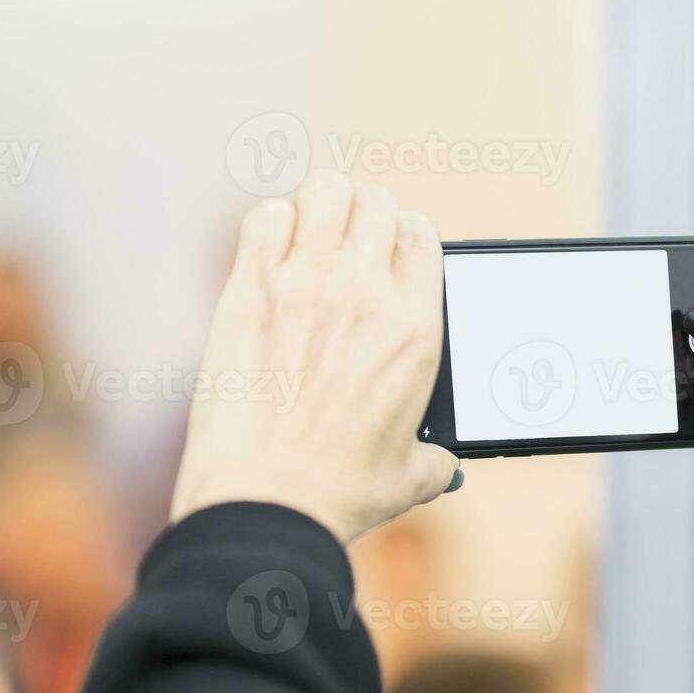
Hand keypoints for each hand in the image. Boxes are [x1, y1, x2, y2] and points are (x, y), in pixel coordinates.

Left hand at [170, 171, 461, 544]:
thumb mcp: (409, 477)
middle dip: (362, 213)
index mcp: (414, 331)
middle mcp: (365, 294)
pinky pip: (265, 217)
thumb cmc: (337, 496)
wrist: (266, 502)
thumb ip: (436, 458)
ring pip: (323, 190)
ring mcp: (304, 284)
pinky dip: (269, 224)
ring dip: (318, 206)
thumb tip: (446, 466)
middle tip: (342, 245)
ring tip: (306, 236)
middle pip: (375, 201)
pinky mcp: (248, 291)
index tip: (386, 257)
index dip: (403, 236)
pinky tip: (266, 254)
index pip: (421, 234)